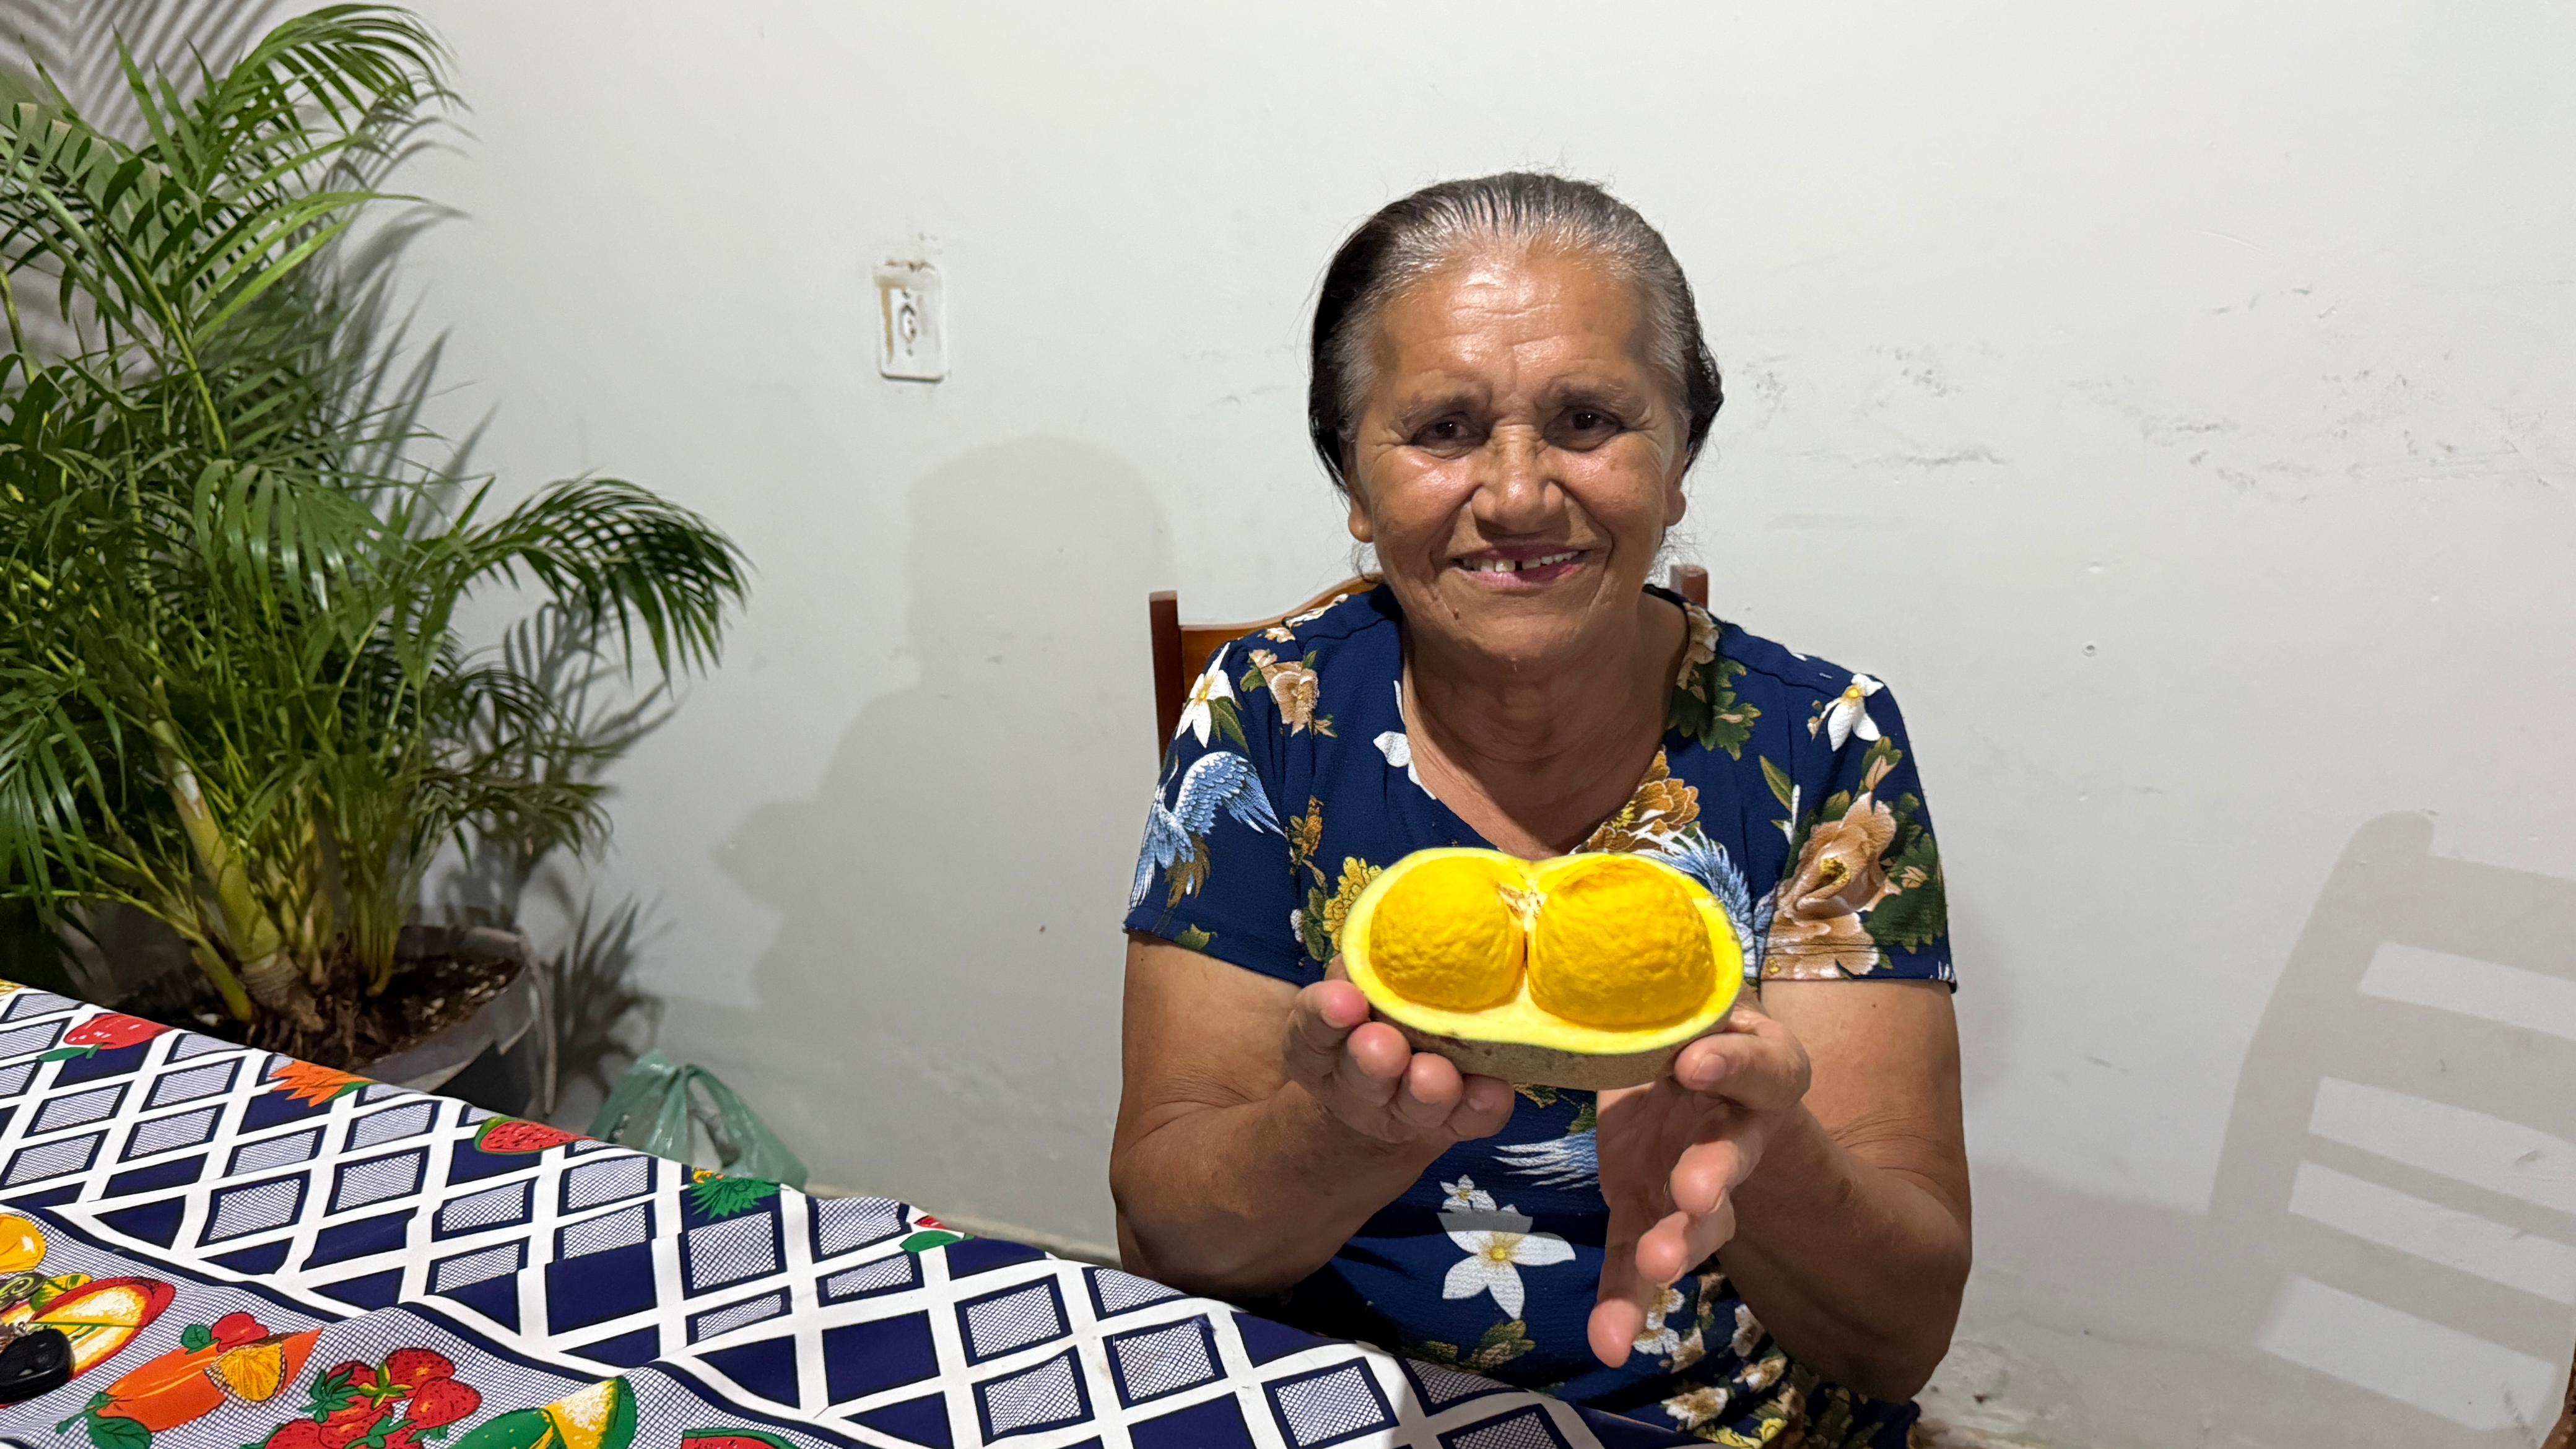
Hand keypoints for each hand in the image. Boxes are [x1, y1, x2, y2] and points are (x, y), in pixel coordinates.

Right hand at [1281, 959, 1514, 1147]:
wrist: (1390, 1089)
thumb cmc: (1371, 1014)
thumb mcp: (1350, 986)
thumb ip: (1362, 967)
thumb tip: (1388, 930)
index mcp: (1320, 1048)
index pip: (1311, 1034)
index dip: (1325, 1016)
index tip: (1345, 1001)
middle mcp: (1357, 1086)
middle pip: (1362, 1078)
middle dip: (1374, 1062)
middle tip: (1385, 1047)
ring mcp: (1404, 1111)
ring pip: (1415, 1105)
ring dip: (1427, 1091)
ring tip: (1436, 1076)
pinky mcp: (1454, 1123)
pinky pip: (1470, 1120)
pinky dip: (1481, 1106)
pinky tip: (1492, 1090)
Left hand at [1587, 1003, 1812, 1367]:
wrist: (1687, 1067)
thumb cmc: (1686, 1019)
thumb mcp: (1685, 999)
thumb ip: (1665, 999)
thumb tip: (1615, 953)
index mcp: (1757, 1062)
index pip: (1757, 1060)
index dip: (1731, 1061)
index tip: (1696, 1062)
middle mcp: (1740, 1126)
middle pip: (1733, 1152)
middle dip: (1714, 1174)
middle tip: (1696, 1193)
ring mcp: (1702, 1178)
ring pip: (1702, 1217)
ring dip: (1682, 1243)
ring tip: (1661, 1268)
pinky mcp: (1658, 1212)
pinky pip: (1643, 1257)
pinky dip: (1626, 1301)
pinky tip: (1611, 1341)